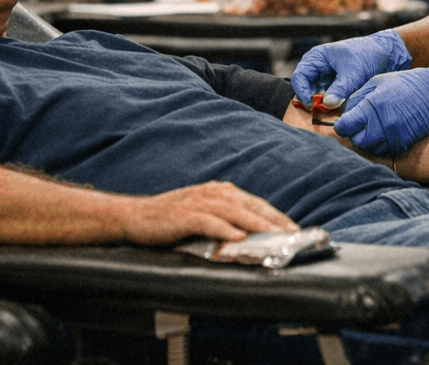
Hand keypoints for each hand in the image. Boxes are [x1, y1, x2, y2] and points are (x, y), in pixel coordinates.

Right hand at [117, 181, 298, 244]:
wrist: (134, 216)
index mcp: (220, 192)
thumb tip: (250, 238)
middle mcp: (212, 193)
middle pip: (249, 205)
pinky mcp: (183, 216)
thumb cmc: (170, 219)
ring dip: (254, 223)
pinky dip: (223, 228)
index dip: (275, 215)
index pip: (254, 203)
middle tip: (291, 234)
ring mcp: (198, 203)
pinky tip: (236, 237)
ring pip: (233, 211)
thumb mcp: (202, 214)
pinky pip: (208, 222)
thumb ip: (224, 220)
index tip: (293, 229)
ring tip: (273, 234)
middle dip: (273, 219)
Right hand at [291, 30, 411, 109]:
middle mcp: (318, 68)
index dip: (302, 93)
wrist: (386, 54)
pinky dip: (332, 106)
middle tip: (324, 113)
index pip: (299, 77)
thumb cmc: (368, 55)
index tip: (313, 106)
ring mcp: (326, 78)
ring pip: (317, 97)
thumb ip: (340, 89)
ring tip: (336, 110)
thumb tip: (327, 105)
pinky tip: (341, 109)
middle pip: (305, 89)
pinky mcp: (335, 87)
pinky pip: (328, 99)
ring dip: (324, 106)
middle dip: (314, 102)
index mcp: (317, 57)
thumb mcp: (353, 72)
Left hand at [334, 62, 428, 156]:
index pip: (345, 127)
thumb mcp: (377, 81)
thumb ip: (357, 98)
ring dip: (368, 140)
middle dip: (355, 133)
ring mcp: (394, 137)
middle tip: (361, 122)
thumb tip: (344, 113)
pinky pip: (384, 150)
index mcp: (373, 106)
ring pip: (369, 148)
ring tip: (375, 125)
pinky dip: (381, 143)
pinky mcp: (404, 144)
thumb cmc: (406, 83)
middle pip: (356, 141)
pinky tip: (386, 130)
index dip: (343, 124)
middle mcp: (382, 125)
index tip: (346, 121)